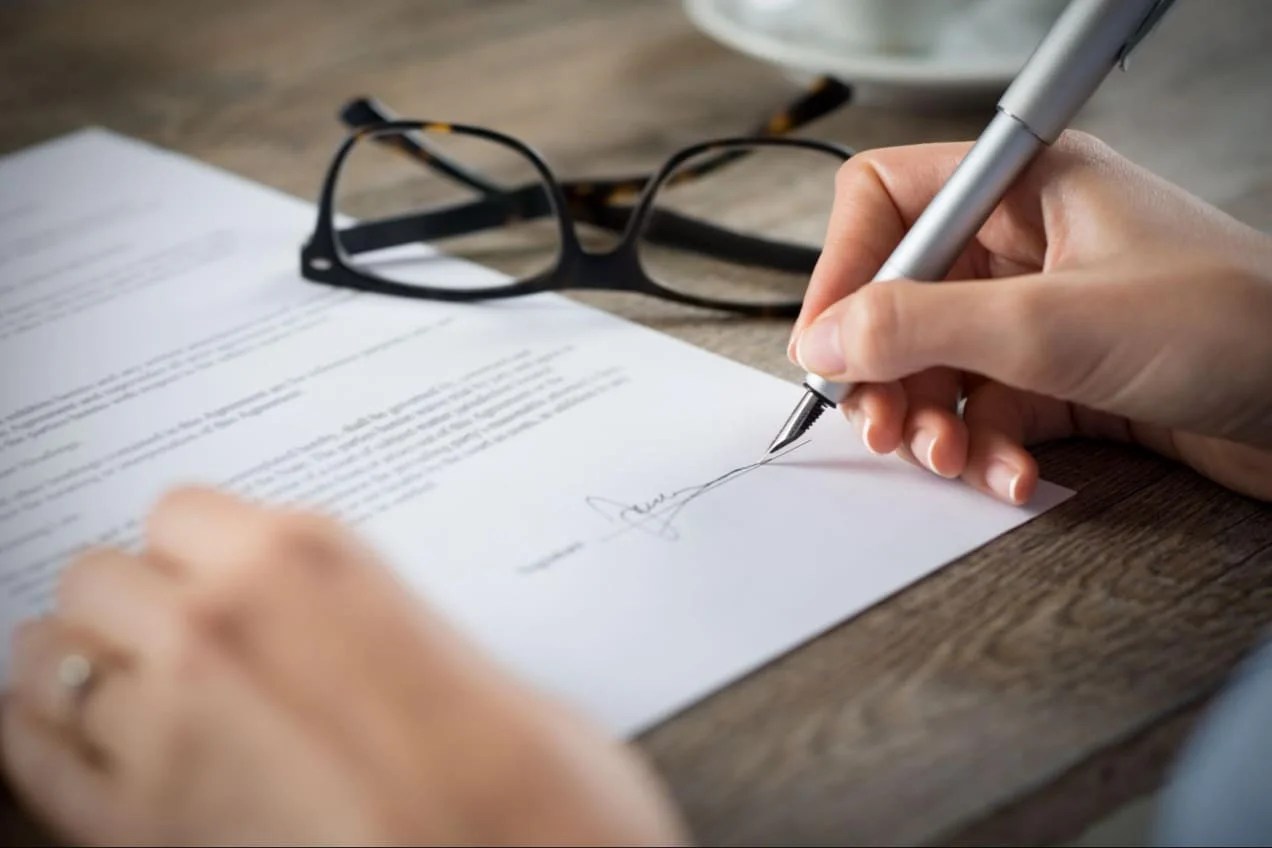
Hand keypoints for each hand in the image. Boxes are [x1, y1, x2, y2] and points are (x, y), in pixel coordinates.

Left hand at [1, 488, 688, 845]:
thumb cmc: (526, 782)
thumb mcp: (465, 655)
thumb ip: (373, 619)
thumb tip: (339, 627)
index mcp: (304, 561)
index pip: (177, 510)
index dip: (199, 547)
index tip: (219, 572)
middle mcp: (214, 630)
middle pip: (97, 575)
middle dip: (133, 600)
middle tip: (181, 633)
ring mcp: (161, 732)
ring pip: (49, 655)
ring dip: (87, 664)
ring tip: (133, 688)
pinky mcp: (133, 831)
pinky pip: (27, 755)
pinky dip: (43, 737)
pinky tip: (85, 744)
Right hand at [789, 131, 1271, 503]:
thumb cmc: (1235, 327)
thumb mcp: (1052, 324)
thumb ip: (921, 326)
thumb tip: (824, 340)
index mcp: (1024, 188)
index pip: (888, 203)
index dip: (844, 268)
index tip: (824, 344)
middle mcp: (1026, 245)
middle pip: (901, 297)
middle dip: (885, 369)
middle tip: (879, 424)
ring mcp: (1043, 313)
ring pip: (937, 364)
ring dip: (931, 421)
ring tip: (947, 459)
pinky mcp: (1063, 376)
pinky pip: (985, 410)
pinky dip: (984, 450)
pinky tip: (1011, 477)